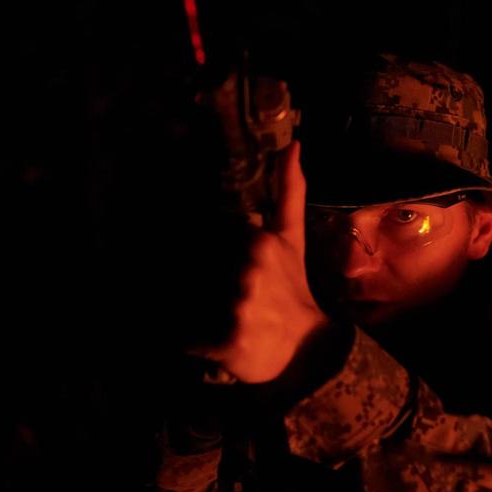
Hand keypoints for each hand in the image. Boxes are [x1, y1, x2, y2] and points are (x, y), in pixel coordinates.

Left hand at [193, 141, 328, 383]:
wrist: (307, 347)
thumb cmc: (292, 287)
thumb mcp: (290, 237)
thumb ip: (288, 190)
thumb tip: (293, 144)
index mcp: (256, 242)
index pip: (200, 237)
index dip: (192, 250)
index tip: (197, 254)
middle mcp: (245, 272)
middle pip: (189, 268)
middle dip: (188, 280)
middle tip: (207, 294)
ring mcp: (236, 307)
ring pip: (183, 300)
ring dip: (183, 308)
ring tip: (202, 315)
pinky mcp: (226, 341)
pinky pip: (185, 336)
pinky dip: (184, 339)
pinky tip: (199, 337)